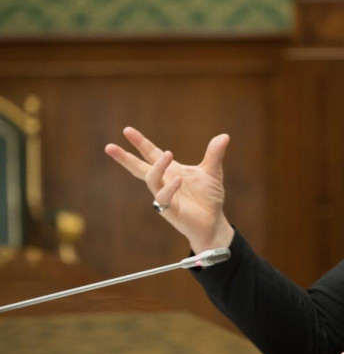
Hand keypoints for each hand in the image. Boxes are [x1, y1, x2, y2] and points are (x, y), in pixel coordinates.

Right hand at [104, 127, 233, 252]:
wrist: (214, 222)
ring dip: (157, 167)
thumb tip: (224, 136)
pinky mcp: (170, 210)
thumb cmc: (209, 198)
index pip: (151, 154)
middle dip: (125, 158)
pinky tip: (179, 180)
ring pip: (151, 180)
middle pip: (139, 168)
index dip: (140, 143)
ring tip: (168, 154)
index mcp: (171, 171)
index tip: (127, 130)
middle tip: (109, 147)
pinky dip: (170, 188)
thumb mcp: (213, 172)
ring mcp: (164, 196)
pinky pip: (164, 198)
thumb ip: (214, 154)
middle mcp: (164, 182)